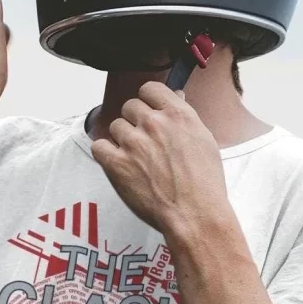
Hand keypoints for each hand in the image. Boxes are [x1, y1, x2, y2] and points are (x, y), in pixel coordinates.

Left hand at [90, 82, 229, 236]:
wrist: (194, 214)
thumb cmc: (203, 184)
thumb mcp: (204, 140)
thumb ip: (184, 117)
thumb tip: (176, 97)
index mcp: (177, 114)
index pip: (149, 89)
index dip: (147, 101)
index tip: (148, 113)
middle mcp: (154, 123)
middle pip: (129, 107)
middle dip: (134, 122)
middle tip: (142, 142)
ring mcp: (133, 143)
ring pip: (115, 126)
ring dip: (121, 139)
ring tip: (134, 159)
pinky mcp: (117, 164)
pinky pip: (98, 147)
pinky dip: (104, 154)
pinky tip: (115, 164)